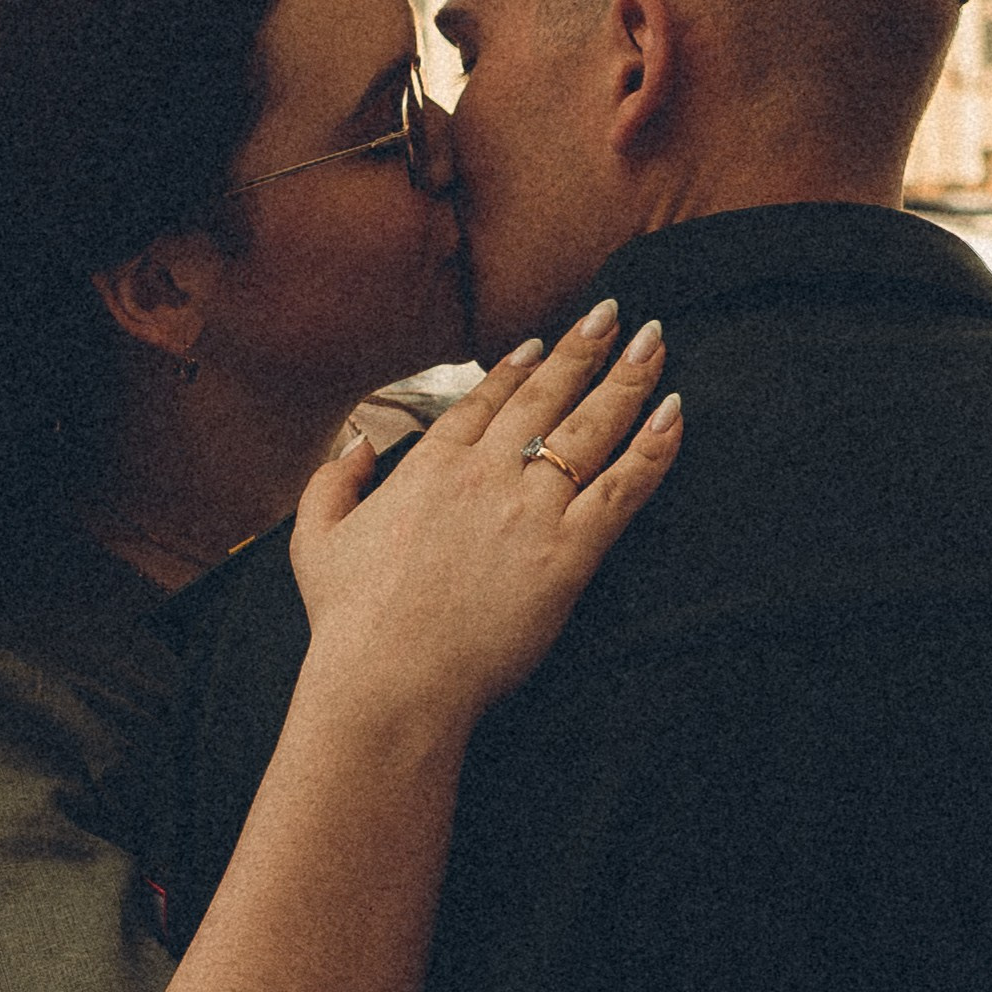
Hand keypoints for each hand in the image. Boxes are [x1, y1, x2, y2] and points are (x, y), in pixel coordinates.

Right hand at [289, 302, 679, 735]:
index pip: (485, 401)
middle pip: (547, 395)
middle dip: (584, 348)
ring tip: (655, 341)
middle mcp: (487, 473)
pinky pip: (624, 487)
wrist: (391, 677)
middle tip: (613, 314)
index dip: (518, 368)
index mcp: (431, 466)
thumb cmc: (350, 621)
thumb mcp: (316, 539)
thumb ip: (333, 480)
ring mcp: (531, 508)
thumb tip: (358, 441)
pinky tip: (675, 413)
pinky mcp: (569, 552)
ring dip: (628, 378)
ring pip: (592, 427)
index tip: (543, 343)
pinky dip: (653, 448)